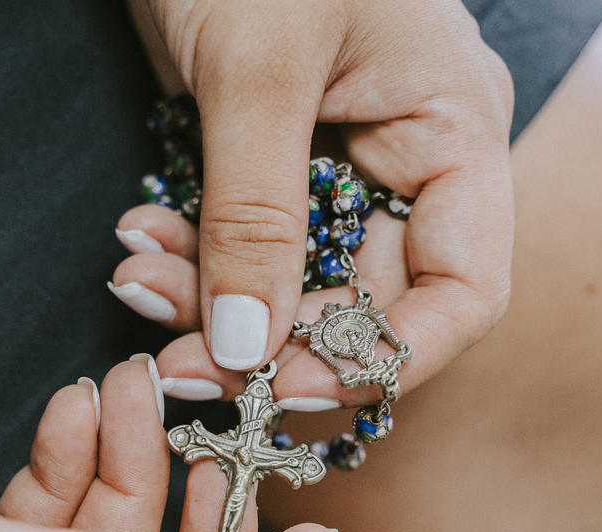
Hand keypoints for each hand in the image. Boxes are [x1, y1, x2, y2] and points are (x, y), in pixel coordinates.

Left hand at [114, 0, 513, 404]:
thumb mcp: (255, 71)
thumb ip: (257, 218)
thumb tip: (246, 353)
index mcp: (452, 132)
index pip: (463, 293)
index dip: (385, 360)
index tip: (288, 390)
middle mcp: (411, 159)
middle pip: (366, 303)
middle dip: (270, 338)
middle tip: (176, 355)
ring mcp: (343, 163)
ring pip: (295, 282)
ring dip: (215, 302)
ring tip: (138, 279)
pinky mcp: (276, 159)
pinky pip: (247, 243)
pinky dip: (195, 258)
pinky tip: (141, 243)